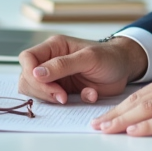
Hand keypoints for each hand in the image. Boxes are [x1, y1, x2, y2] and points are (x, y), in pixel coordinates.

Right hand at [18, 34, 147, 103]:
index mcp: (54, 47)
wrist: (124, 68)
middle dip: (41, 90)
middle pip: (27, 78)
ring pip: (36, 92)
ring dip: (51, 98)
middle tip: (61, 96)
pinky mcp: (63, 91)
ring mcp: (55, 78)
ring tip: (69, 98)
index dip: (31, 73)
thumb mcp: (89, 57)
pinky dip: (68, 103)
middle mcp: (50, 62)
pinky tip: (88, 95)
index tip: (47, 84)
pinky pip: (54, 101)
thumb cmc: (109, 56)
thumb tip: (36, 72)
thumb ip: (62, 64)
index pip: (27, 58)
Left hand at [91, 65, 151, 136]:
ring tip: (106, 130)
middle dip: (115, 113)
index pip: (142, 92)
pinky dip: (147, 127)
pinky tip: (133, 133)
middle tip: (96, 125)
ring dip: (123, 121)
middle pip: (139, 100)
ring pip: (147, 109)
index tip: (106, 116)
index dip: (121, 105)